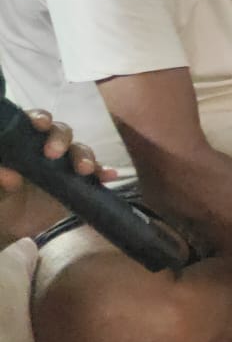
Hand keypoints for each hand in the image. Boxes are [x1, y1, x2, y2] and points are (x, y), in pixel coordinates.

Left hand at [0, 110, 114, 195]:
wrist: (12, 224)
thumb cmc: (1, 199)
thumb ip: (0, 180)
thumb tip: (8, 174)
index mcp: (24, 142)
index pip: (33, 122)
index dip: (38, 118)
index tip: (40, 124)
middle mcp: (47, 147)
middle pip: (61, 132)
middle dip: (61, 139)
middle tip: (55, 154)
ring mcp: (66, 163)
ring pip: (80, 150)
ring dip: (85, 156)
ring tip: (86, 169)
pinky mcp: (79, 181)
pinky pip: (96, 173)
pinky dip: (104, 172)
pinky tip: (110, 175)